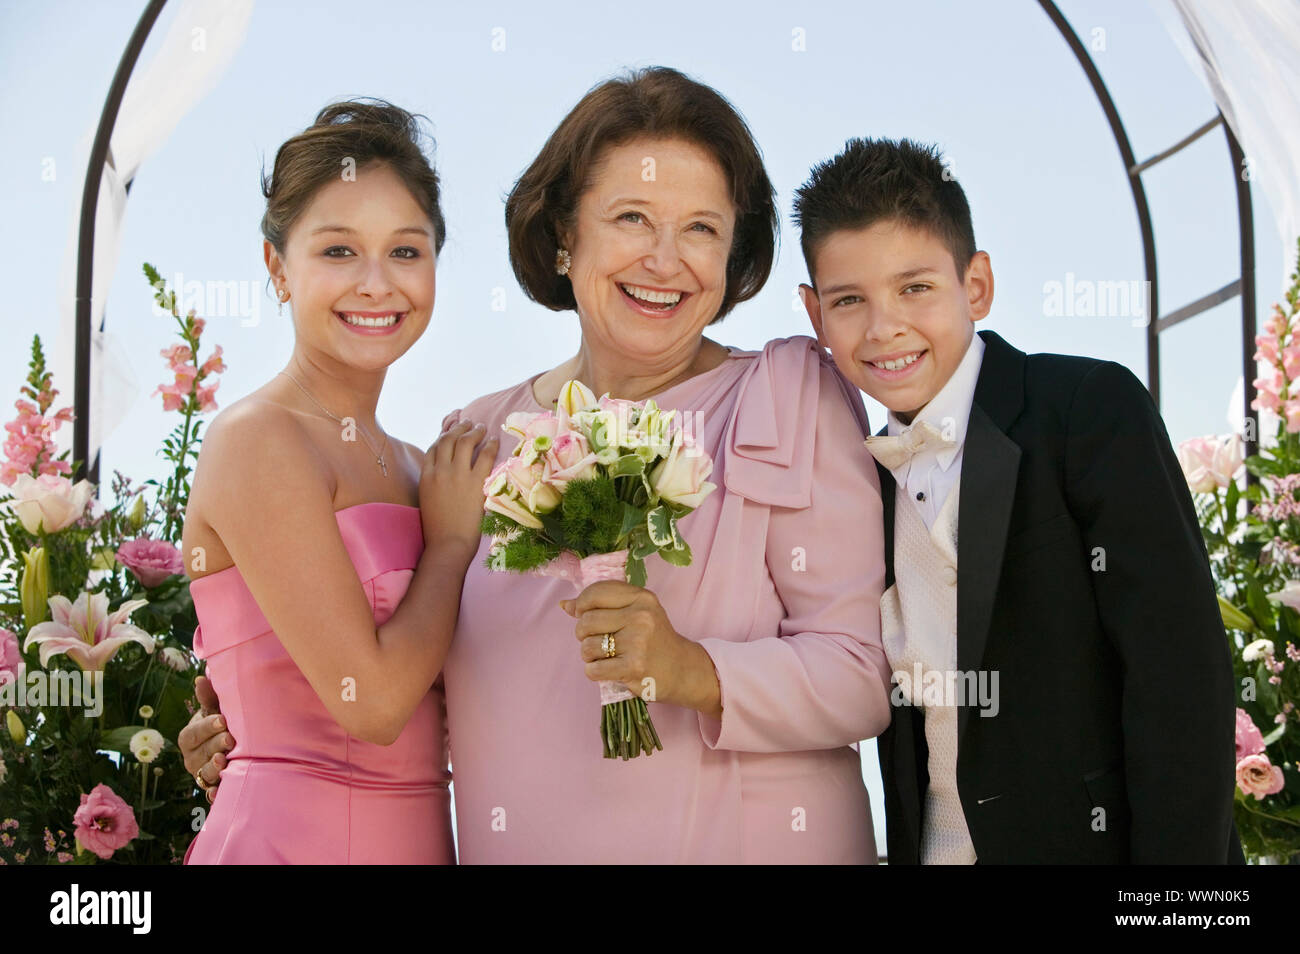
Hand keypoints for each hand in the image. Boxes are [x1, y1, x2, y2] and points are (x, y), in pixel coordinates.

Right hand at [178, 675, 234, 802]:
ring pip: (205, 774)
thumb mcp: (215, 711)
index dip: (207, 727)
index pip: (193, 733)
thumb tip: (201, 678)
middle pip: (201, 754)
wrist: (230, 748)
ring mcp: (201, 775)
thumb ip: (209, 698)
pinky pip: (211, 794)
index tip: (222, 720)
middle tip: (230, 739)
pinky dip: (215, 794)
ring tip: (223, 761)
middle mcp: (192, 758)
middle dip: (215, 746)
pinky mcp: (212, 789)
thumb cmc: (222, 724)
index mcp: (189, 738)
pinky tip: (219, 792)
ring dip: (214, 769)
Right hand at [421, 418, 498, 556]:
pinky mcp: (475, 482)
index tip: (452, 432)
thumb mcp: (428, 501)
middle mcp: (440, 471)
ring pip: (465, 442)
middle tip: (468, 423)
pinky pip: (485, 456)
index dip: (443, 437)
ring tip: (481, 427)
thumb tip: (445, 473)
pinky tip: (494, 440)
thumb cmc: (439, 530)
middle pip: (447, 440)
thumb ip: (434, 484)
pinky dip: (491, 445)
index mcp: (426, 477)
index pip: (433, 448)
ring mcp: (457, 475)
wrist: (448, 543)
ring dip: (474, 431)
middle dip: (458, 428)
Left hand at [560, 581, 720, 715]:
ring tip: (605, 656)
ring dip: (589, 655)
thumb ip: (602, 605)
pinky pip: (593, 669)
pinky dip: (594, 672)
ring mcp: (638, 642)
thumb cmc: (654, 638)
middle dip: (583, 633)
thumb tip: (565, 605)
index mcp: (641, 597)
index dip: (581, 605)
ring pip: (587, 646)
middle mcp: (641, 616)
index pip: (595, 593)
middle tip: (597, 640)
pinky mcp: (633, 668)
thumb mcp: (636, 613)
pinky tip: (608, 670)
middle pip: (586, 621)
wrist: (683, 670)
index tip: (584, 614)